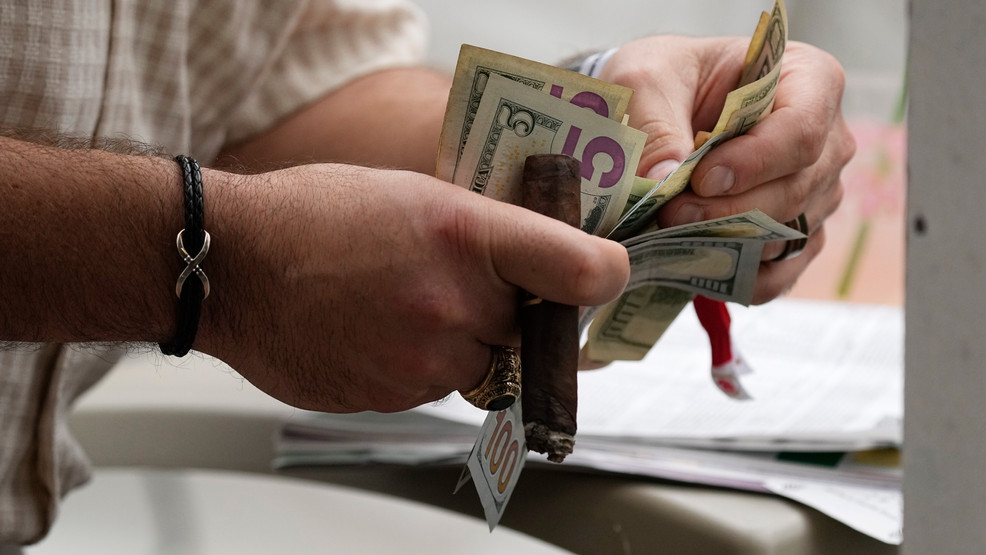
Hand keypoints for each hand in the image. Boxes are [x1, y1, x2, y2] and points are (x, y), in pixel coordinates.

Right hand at [197, 164, 628, 412]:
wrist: (233, 266)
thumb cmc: (314, 215)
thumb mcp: (414, 191)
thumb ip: (484, 229)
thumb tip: (541, 258)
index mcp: (462, 234)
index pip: (579, 270)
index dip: (604, 276)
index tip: (604, 276)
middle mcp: (449, 303)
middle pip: (527, 329)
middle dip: (507, 312)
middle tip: (459, 282)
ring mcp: (419, 359)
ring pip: (480, 366)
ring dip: (460, 342)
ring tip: (402, 303)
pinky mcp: (391, 397)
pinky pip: (435, 387)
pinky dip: (420, 364)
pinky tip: (378, 328)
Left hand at [599, 36, 854, 303]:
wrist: (661, 109)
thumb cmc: (667, 80)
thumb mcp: (645, 81)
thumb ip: (654, 124)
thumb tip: (665, 177)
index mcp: (809, 81)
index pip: (802, 132)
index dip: (753, 163)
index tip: (701, 179)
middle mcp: (826, 141)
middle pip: (795, 191)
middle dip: (728, 211)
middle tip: (669, 212)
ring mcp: (817, 193)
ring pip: (785, 235)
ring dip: (726, 243)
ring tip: (671, 232)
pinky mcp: (795, 236)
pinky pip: (779, 273)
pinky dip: (736, 277)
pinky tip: (695, 263)